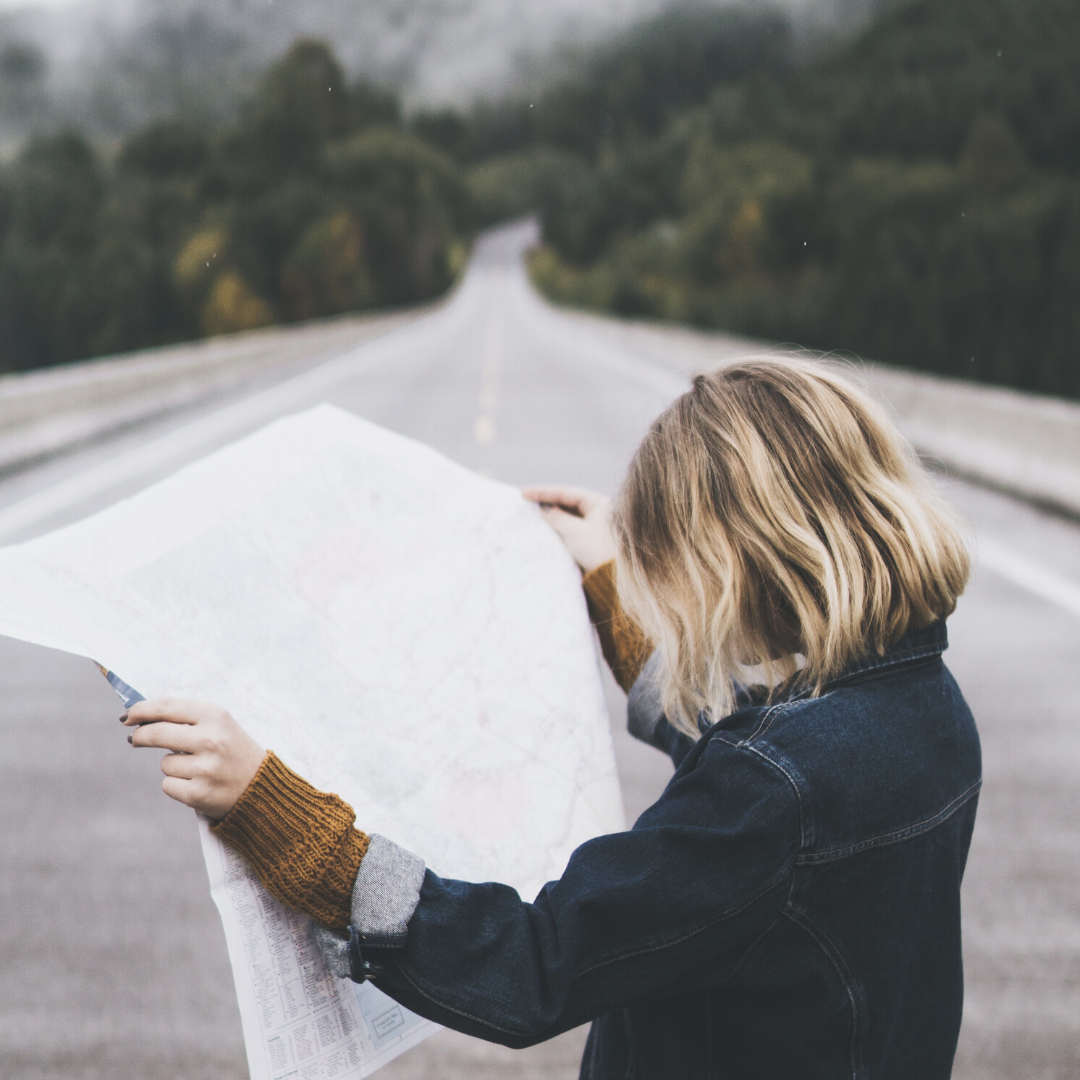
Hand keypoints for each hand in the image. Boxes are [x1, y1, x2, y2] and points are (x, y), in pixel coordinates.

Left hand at [122, 699, 265, 820]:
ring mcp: (205, 767)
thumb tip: (139, 717)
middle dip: (140, 736)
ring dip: (173, 766)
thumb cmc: (234, 751)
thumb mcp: (220, 725)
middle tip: (135, 738)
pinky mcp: (199, 793)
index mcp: (216, 716)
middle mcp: (211, 739)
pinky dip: (177, 785)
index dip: (141, 710)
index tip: (128, 715)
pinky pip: (168, 785)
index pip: (167, 707)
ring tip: (198, 768)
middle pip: (156, 733)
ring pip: (165, 763)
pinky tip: (198, 783)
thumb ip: (186, 719)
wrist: (261, 786)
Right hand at [522, 485, 616, 573]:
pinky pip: (572, 529)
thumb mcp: (574, 531)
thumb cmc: (597, 550)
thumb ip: (557, 517)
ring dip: (552, 516)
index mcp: (599, 503)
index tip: (523, 493)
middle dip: (547, 502)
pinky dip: (559, 528)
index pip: (567, 493)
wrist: (614, 579)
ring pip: (569, 517)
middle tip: (526, 501)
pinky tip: (546, 529)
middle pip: (568, 503)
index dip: (543, 492)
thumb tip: (545, 510)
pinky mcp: (591, 541)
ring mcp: (596, 527)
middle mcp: (599, 512)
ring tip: (533, 514)